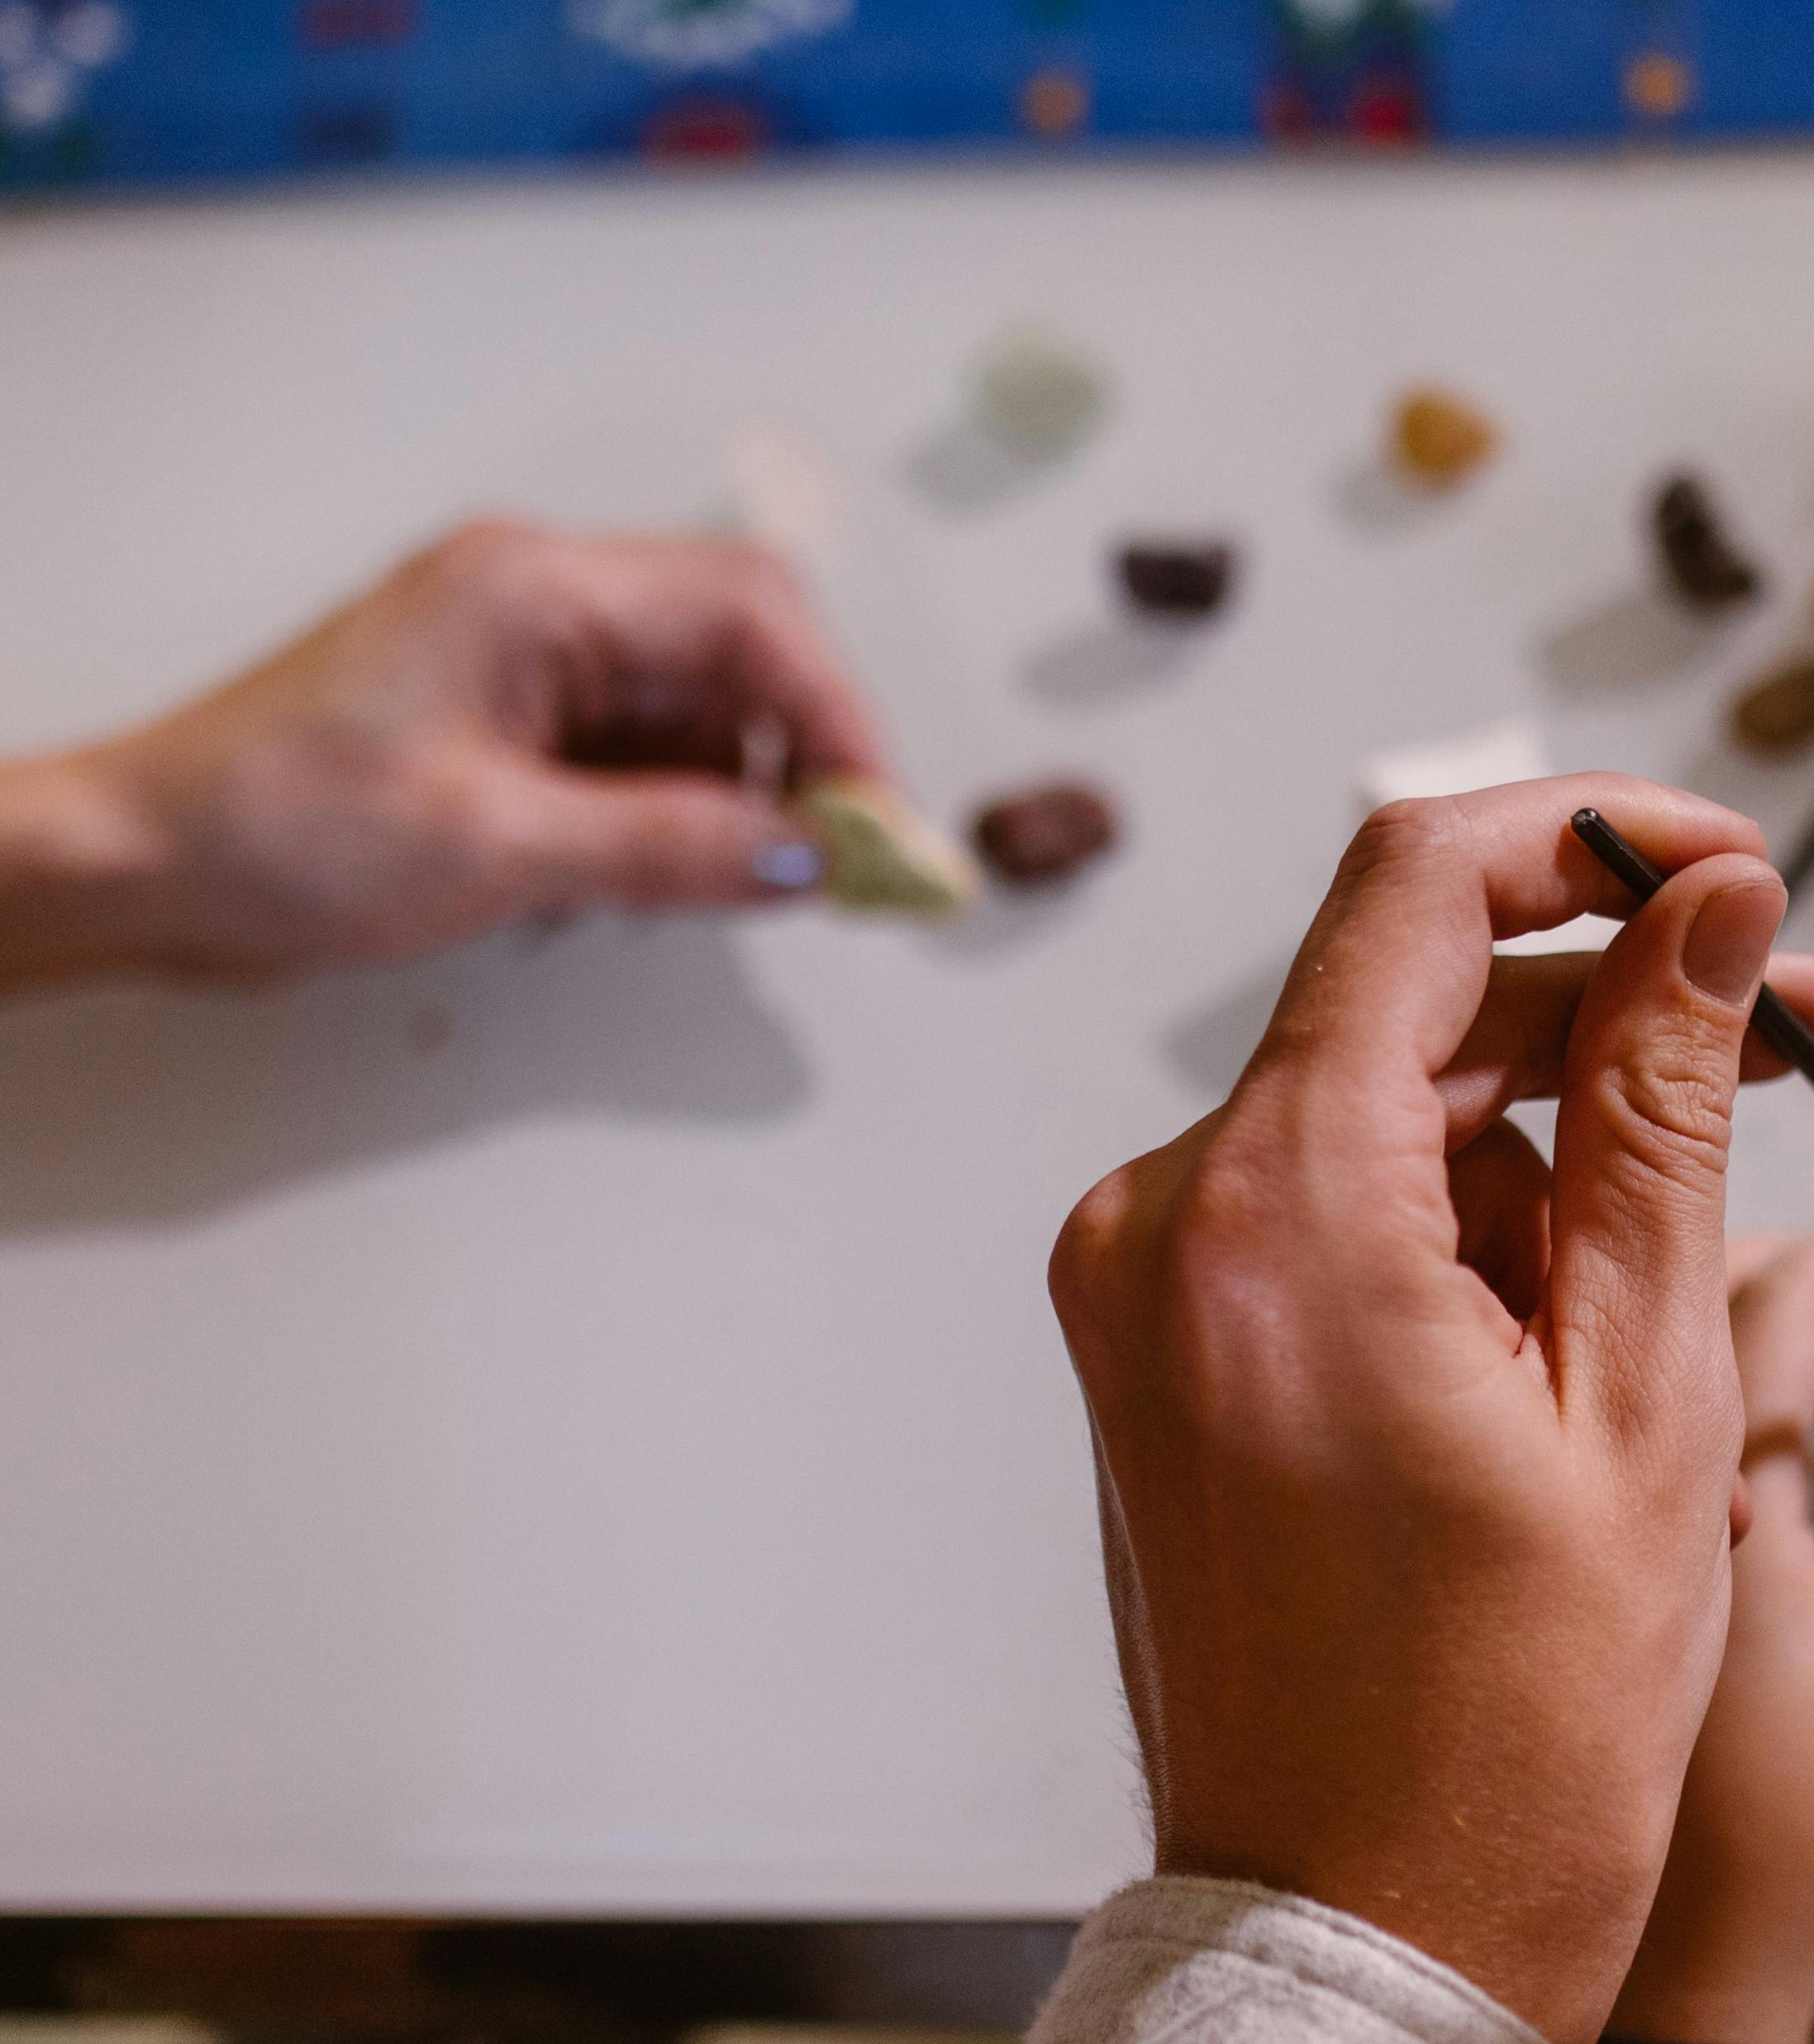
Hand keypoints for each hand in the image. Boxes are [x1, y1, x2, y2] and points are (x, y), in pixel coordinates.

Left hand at [8, 519, 882, 988]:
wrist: (141, 864)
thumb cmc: (269, 826)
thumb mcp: (496, 847)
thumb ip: (670, 849)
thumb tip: (804, 857)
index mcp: (535, 588)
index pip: (753, 615)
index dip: (840, 716)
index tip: (874, 821)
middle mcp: (540, 599)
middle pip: (744, 649)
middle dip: (805, 753)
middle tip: (835, 862)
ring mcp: (527, 655)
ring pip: (701, 707)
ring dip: (740, 796)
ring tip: (725, 887)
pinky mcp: (515, 715)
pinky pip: (644, 750)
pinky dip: (679, 815)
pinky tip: (661, 881)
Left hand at [1050, 776, 1813, 2043]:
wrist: (1369, 1951)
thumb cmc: (1517, 1728)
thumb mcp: (1642, 1393)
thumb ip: (1669, 1113)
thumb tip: (1709, 906)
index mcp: (1276, 1214)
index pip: (1419, 885)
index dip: (1597, 834)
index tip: (1733, 868)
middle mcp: (1165, 1225)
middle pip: (1408, 1000)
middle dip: (1608, 1000)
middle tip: (1797, 1029)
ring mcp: (1142, 1297)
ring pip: (1382, 1110)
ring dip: (1551, 1138)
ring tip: (1691, 1273)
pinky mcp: (1159, 1359)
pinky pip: (1329, 1213)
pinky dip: (1465, 1228)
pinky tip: (1575, 1343)